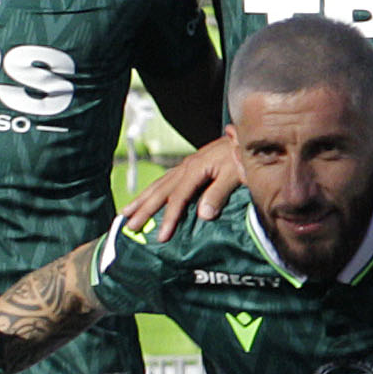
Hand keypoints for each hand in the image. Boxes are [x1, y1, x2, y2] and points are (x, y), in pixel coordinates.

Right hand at [121, 133, 238, 229]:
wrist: (247, 136)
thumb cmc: (243, 156)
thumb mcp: (235, 174)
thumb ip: (219, 193)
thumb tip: (203, 216)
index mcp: (195, 169)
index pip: (178, 198)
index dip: (169, 218)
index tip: (161, 237)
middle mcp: (186, 167)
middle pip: (160, 191)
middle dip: (143, 211)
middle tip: (128, 227)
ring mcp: (186, 165)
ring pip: (158, 184)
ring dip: (142, 200)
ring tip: (125, 213)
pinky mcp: (190, 165)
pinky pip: (165, 180)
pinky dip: (153, 190)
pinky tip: (147, 197)